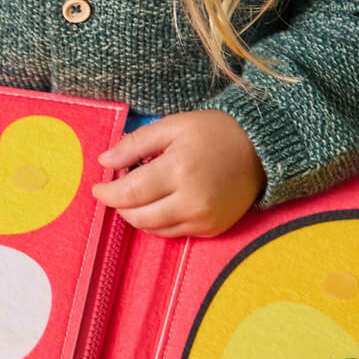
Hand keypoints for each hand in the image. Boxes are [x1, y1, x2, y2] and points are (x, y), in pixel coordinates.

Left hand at [92, 111, 266, 237]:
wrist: (261, 150)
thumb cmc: (214, 132)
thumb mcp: (172, 126)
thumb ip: (135, 144)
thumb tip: (104, 161)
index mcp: (179, 170)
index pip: (130, 192)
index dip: (107, 193)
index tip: (97, 187)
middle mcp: (191, 200)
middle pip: (138, 217)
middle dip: (120, 206)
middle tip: (116, 189)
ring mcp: (203, 219)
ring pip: (154, 229)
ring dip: (137, 215)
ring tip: (139, 194)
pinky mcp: (212, 229)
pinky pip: (173, 233)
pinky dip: (159, 221)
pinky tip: (161, 202)